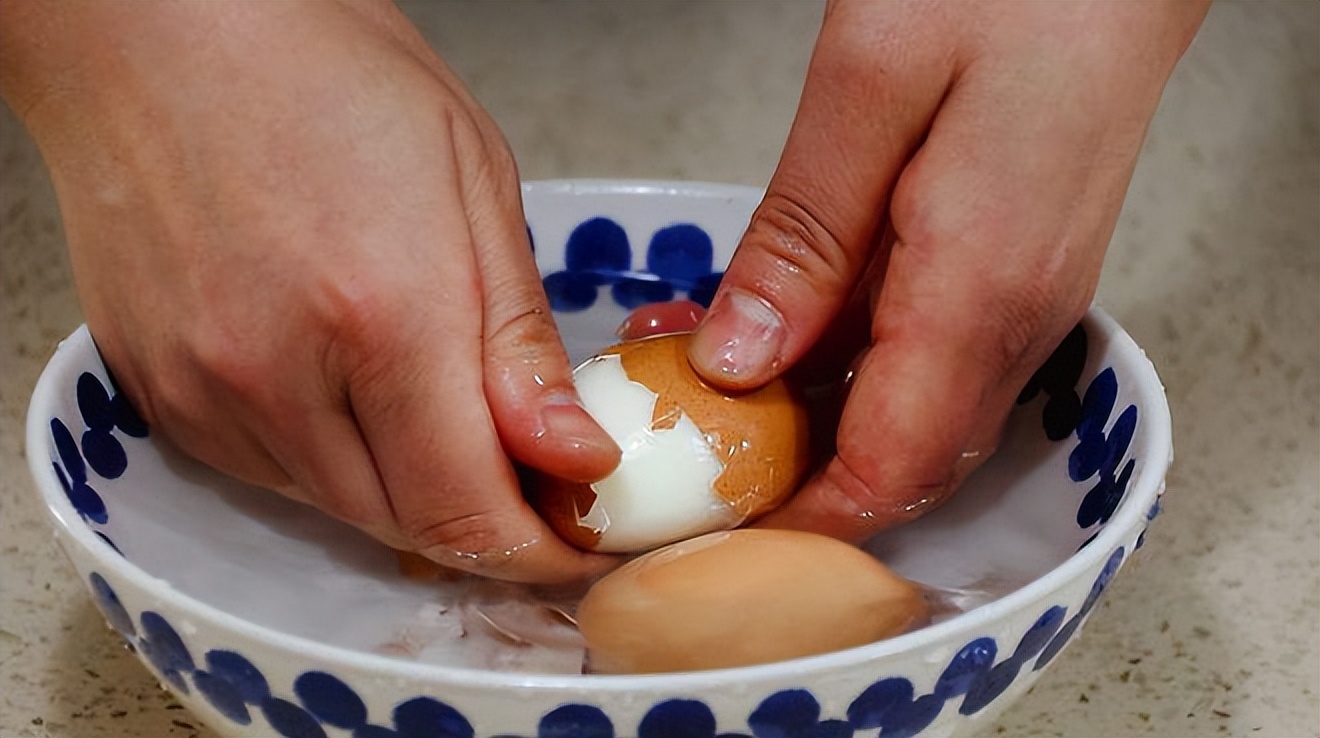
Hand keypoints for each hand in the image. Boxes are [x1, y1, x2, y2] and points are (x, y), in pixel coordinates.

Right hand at [1, 0, 618, 581]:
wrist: (161, 29)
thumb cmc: (327, 72)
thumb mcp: (473, 185)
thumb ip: (518, 343)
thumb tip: (572, 457)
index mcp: (384, 316)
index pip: (471, 510)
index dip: (537, 552)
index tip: (577, 546)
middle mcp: (282, 375)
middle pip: (407, 526)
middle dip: (483, 524)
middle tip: (530, 484)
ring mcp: (207, 390)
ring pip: (338, 507)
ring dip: (409, 492)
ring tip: (442, 417)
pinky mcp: (160, 391)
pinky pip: (269, 473)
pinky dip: (332, 461)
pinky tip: (353, 394)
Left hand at [688, 0, 1206, 541]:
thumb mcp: (870, 84)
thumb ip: (804, 235)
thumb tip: (739, 360)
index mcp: (978, 286)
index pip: (889, 468)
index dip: (803, 520)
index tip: (721, 534)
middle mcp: (1013, 314)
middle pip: (901, 460)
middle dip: (794, 480)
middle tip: (693, 455)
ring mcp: (1019, 295)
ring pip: (905, 411)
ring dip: (805, 416)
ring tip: (699, 375)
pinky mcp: (1009, 268)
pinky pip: (918, 353)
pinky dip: (837, 361)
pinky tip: (766, 321)